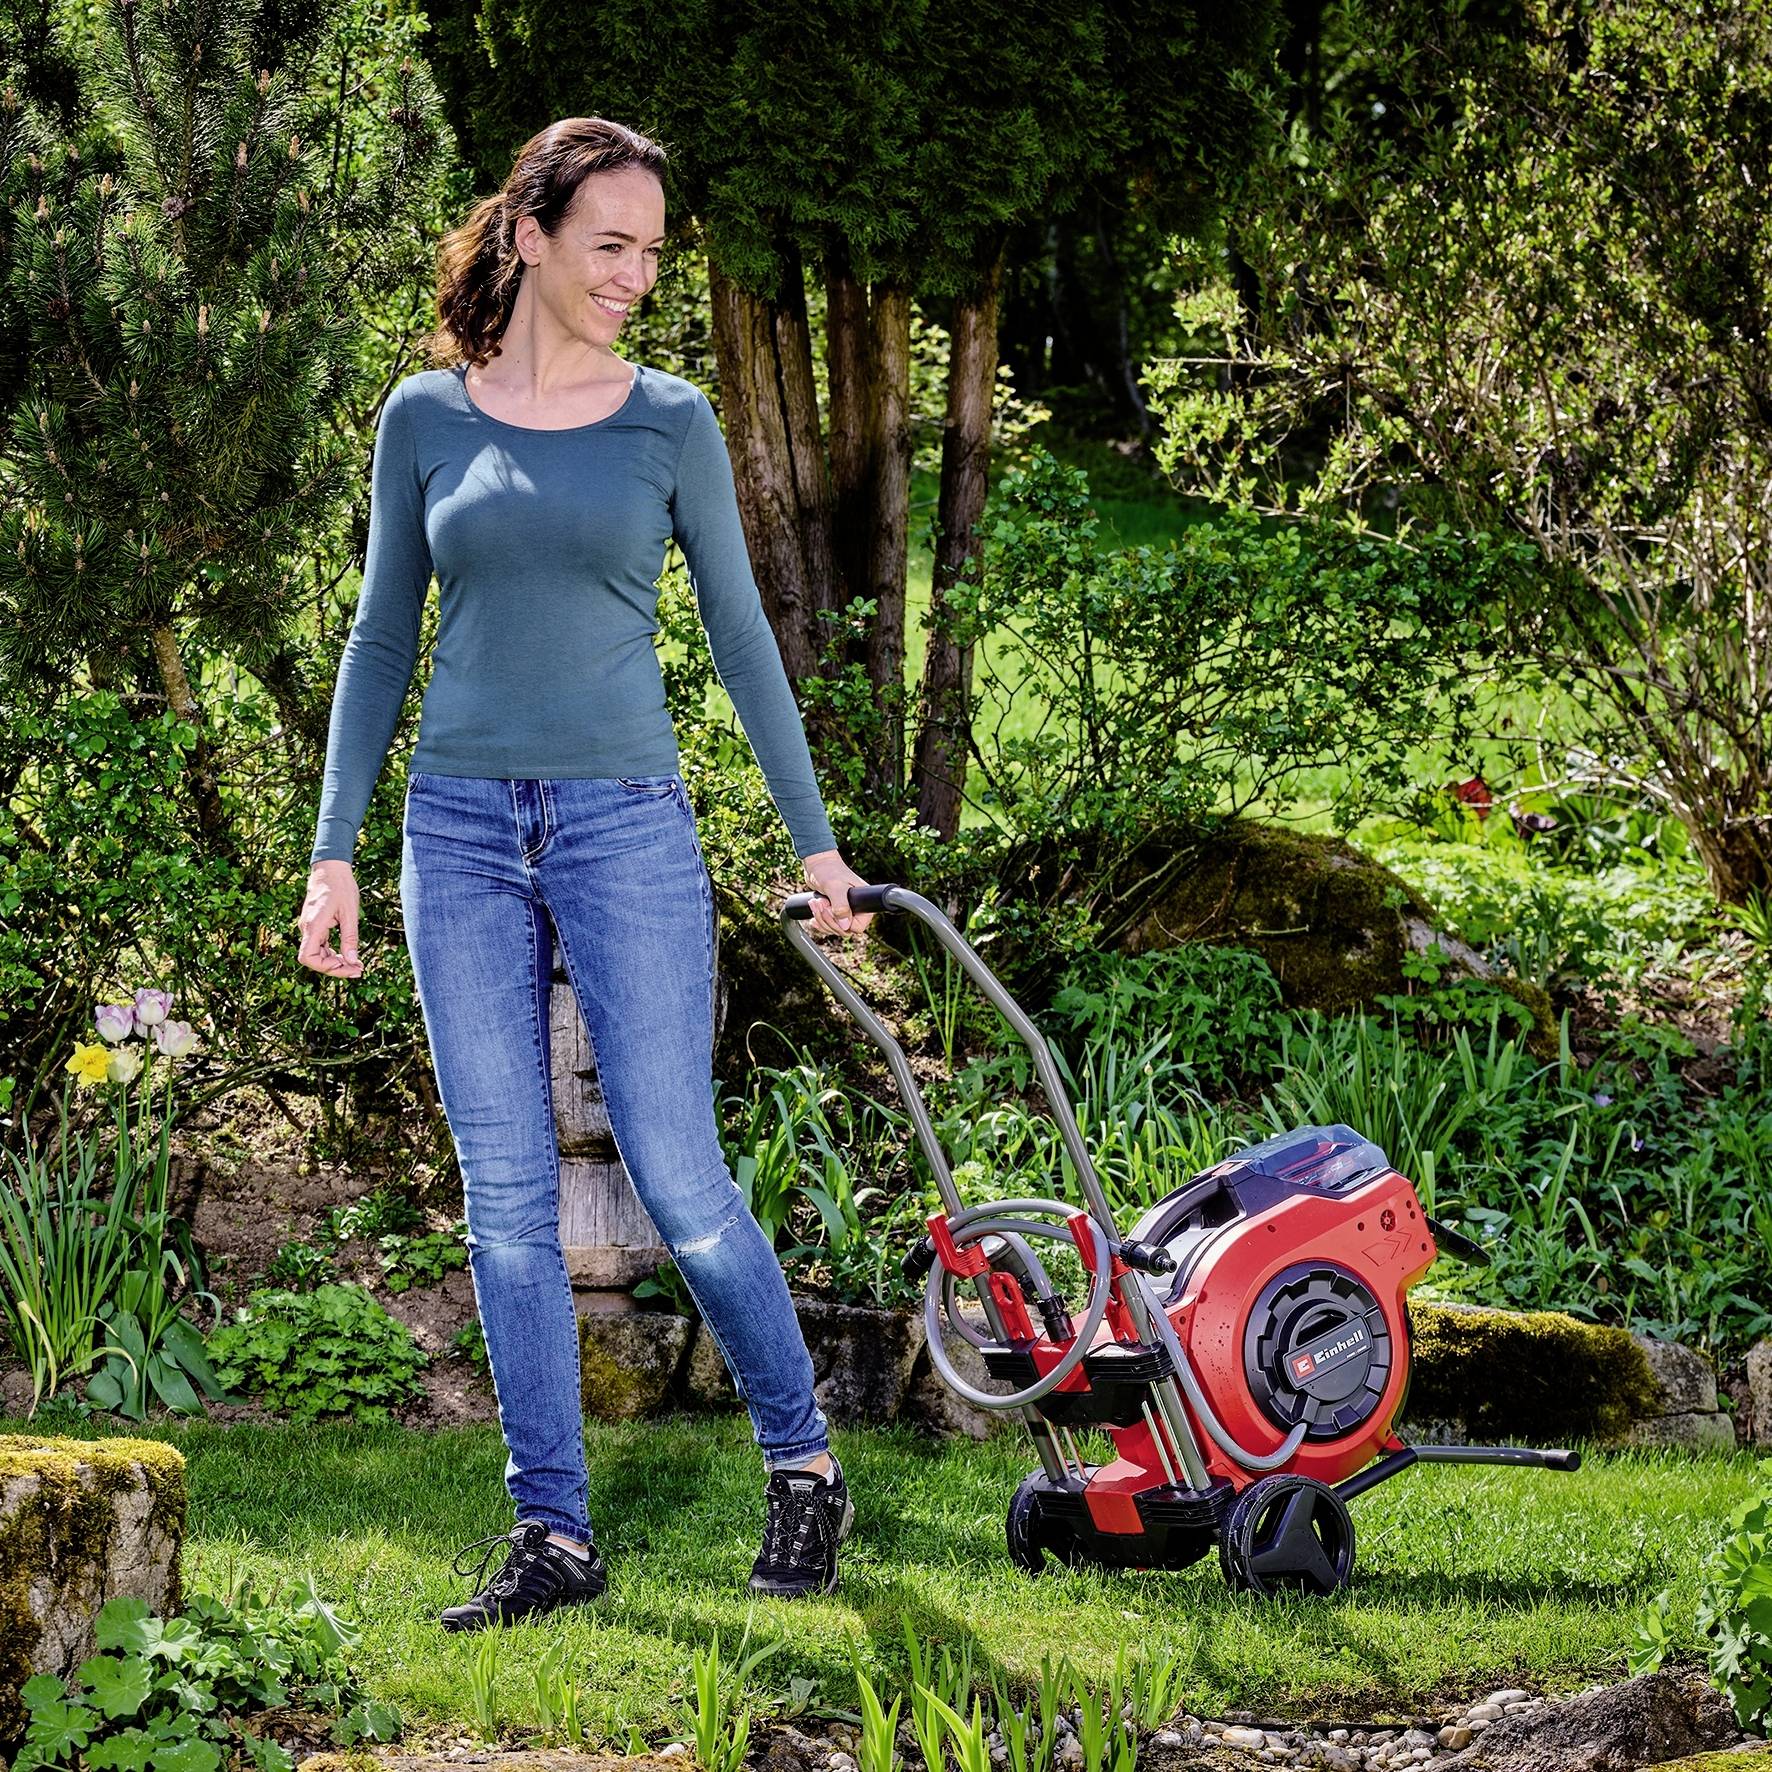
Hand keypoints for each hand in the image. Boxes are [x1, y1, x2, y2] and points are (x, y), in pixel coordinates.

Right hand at [298, 860, 363, 978]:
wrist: (331, 869)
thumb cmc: (341, 886)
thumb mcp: (350, 913)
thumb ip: (350, 938)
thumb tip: (352, 961)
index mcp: (313, 926)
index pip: (308, 958)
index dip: (325, 967)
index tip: (346, 965)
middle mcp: (307, 928)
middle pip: (315, 959)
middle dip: (336, 968)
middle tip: (359, 970)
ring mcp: (310, 927)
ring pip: (318, 954)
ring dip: (336, 962)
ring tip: (357, 965)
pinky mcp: (315, 926)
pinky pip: (321, 945)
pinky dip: (333, 953)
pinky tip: (349, 955)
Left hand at [800, 849, 874, 938]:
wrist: (817, 864)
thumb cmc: (829, 870)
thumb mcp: (835, 887)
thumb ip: (841, 905)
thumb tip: (845, 925)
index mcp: (863, 902)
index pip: (858, 926)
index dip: (843, 924)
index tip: (833, 910)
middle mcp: (856, 908)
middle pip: (844, 930)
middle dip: (829, 920)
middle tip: (821, 903)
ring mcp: (845, 910)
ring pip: (835, 928)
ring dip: (822, 918)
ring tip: (816, 902)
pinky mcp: (834, 911)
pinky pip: (828, 925)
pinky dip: (819, 920)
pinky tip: (815, 910)